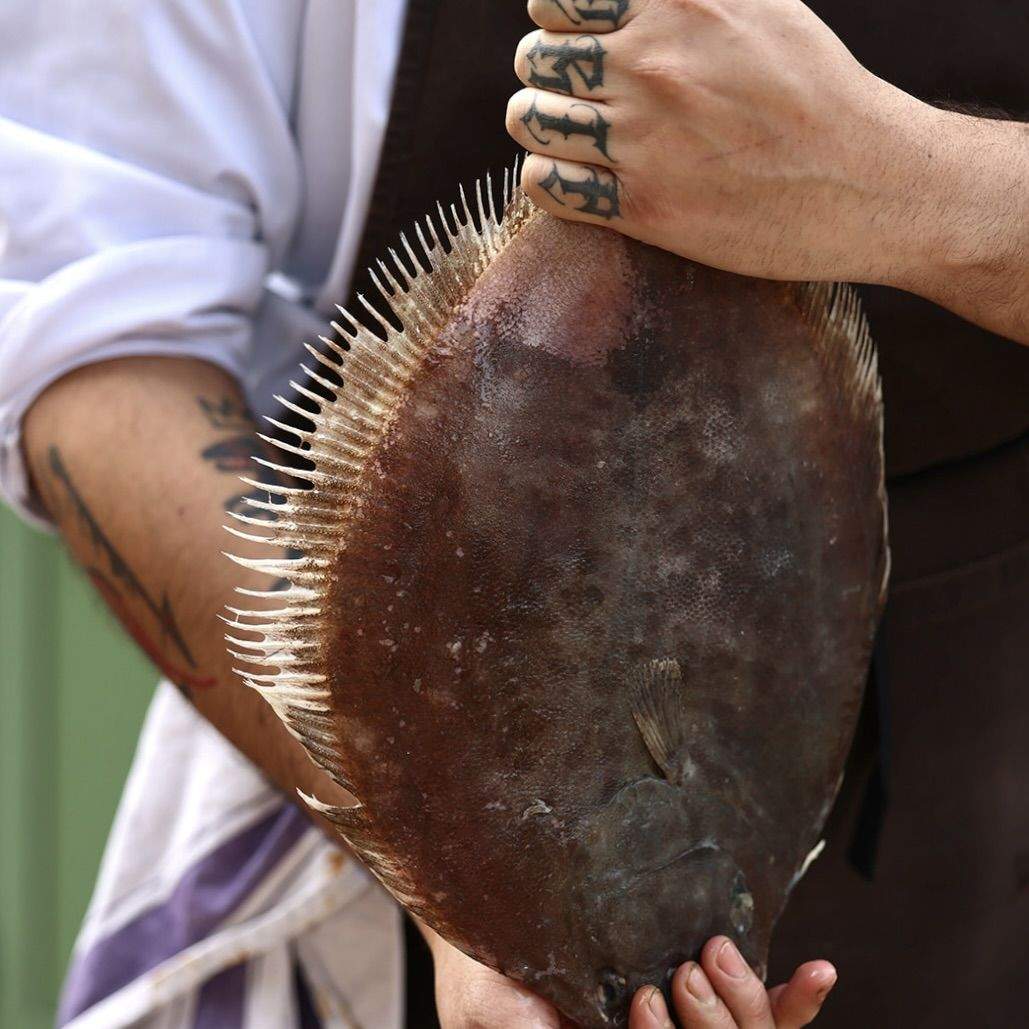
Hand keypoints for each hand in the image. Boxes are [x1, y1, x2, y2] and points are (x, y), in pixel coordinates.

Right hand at [427, 924, 833, 1027]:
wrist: (495, 916)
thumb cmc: (483, 976)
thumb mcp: (487, 1013)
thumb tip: (563, 1027)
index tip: (644, 1004)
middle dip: (712, 1026)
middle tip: (679, 973)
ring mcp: (686, 1022)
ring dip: (747, 1002)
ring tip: (715, 950)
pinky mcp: (703, 987)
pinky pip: (764, 1009)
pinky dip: (795, 998)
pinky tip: (820, 971)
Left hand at [505, 0, 970, 287]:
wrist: (870, 183)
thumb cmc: (818, 93)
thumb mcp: (762, 3)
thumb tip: (632, 0)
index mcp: (678, 5)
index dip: (559, 22)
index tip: (582, 44)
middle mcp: (652, 65)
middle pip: (536, 59)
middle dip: (549, 77)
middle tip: (582, 99)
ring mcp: (643, 139)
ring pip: (528, 119)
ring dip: (542, 127)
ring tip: (575, 139)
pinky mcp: (644, 208)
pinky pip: (545, 183)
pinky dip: (550, 178)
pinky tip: (580, 180)